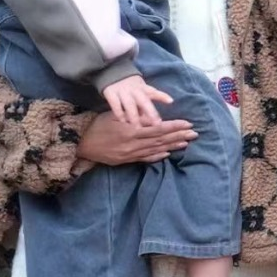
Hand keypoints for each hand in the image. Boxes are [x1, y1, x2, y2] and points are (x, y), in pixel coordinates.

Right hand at [79, 105, 195, 165]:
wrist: (81, 143)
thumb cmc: (98, 125)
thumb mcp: (115, 116)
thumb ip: (134, 117)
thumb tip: (153, 118)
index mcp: (131, 131)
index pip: (158, 128)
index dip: (174, 126)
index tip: (188, 124)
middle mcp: (133, 144)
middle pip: (161, 140)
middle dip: (179, 136)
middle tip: (194, 134)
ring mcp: (130, 154)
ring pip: (156, 149)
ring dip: (172, 146)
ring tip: (186, 143)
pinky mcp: (126, 160)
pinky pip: (145, 158)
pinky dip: (157, 156)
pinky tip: (167, 154)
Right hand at [103, 75, 177, 133]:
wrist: (111, 71)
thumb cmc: (131, 86)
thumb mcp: (141, 90)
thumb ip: (146, 103)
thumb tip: (153, 118)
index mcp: (143, 88)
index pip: (154, 92)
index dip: (162, 96)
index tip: (170, 101)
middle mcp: (134, 90)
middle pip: (143, 101)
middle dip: (150, 112)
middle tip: (156, 124)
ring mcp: (122, 91)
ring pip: (130, 104)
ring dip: (134, 116)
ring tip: (137, 127)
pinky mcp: (111, 93)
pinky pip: (115, 104)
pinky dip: (119, 113)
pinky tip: (123, 121)